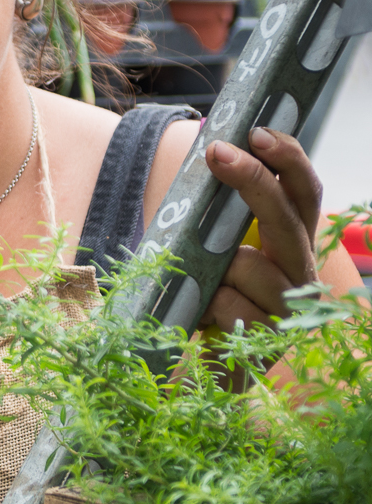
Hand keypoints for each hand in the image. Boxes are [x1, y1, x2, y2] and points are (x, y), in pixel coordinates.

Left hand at [199, 127, 321, 332]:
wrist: (214, 372)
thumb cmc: (215, 300)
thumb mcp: (217, 252)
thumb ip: (220, 218)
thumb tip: (207, 162)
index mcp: (292, 243)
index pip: (302, 192)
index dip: (288, 159)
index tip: (258, 132)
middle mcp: (300, 271)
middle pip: (285, 216)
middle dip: (251, 180)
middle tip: (218, 152)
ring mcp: (289, 307)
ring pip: (248, 264)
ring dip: (215, 268)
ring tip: (201, 286)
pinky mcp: (270, 340)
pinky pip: (228, 304)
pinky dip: (205, 304)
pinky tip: (202, 316)